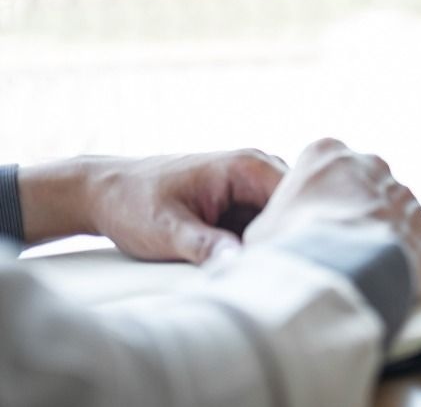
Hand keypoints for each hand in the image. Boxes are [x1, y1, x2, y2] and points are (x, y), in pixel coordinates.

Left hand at [19, 150, 286, 263]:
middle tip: (271, 274)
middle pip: (297, 210)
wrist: (103, 193)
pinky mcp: (243, 201)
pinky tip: (246, 265)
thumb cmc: (131, 204)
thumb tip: (239, 262)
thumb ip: (204, 245)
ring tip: (258, 271)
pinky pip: (266, 224)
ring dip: (273, 244)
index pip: (297, 199)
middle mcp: (257, 168)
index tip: (279, 265)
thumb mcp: (165, 230)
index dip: (295, 232)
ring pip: (283, 220)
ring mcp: (252, 184)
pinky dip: (259, 244)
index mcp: (246, 166)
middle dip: (287, 240)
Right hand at [244, 138, 420, 295]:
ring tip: (360, 267)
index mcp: (326, 153)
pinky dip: (402, 257)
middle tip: (338, 247)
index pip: (324, 167)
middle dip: (354, 212)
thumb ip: (276, 221)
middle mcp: (369, 164)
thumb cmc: (292, 248)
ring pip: (391, 211)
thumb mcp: (262, 229)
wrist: (338, 276)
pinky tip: (382, 276)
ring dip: (379, 234)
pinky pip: (413, 239)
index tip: (311, 225)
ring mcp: (401, 193)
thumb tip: (275, 241)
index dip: (317, 200)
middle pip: (362, 186)